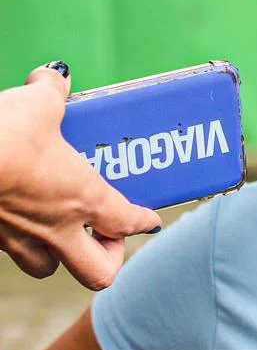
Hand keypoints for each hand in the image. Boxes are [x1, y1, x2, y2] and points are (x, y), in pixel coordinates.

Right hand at [0, 63, 160, 289]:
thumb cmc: (2, 135)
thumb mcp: (36, 103)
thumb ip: (51, 91)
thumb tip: (54, 76)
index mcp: (83, 197)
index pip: (126, 222)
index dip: (142, 222)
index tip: (149, 220)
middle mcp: (55, 228)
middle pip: (97, 272)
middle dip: (108, 257)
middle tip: (105, 233)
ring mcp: (17, 239)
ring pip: (46, 267)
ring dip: (59, 254)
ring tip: (60, 229)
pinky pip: (7, 250)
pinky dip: (17, 239)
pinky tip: (14, 214)